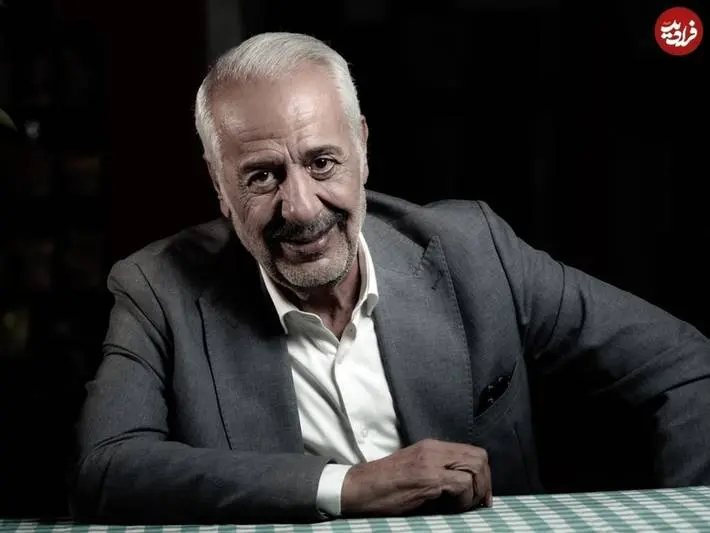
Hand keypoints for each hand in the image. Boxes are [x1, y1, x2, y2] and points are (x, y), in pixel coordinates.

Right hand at [341, 438, 491, 516]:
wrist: (359, 488)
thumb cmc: (384, 484)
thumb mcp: (414, 468)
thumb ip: (438, 470)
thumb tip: (466, 486)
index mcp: (432, 446)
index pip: (473, 451)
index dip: (484, 474)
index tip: (481, 495)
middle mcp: (434, 449)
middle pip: (479, 457)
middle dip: (486, 483)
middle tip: (480, 503)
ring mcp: (431, 462)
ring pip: (475, 468)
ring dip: (476, 492)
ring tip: (463, 506)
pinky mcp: (427, 478)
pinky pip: (462, 484)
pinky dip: (464, 500)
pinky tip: (451, 508)